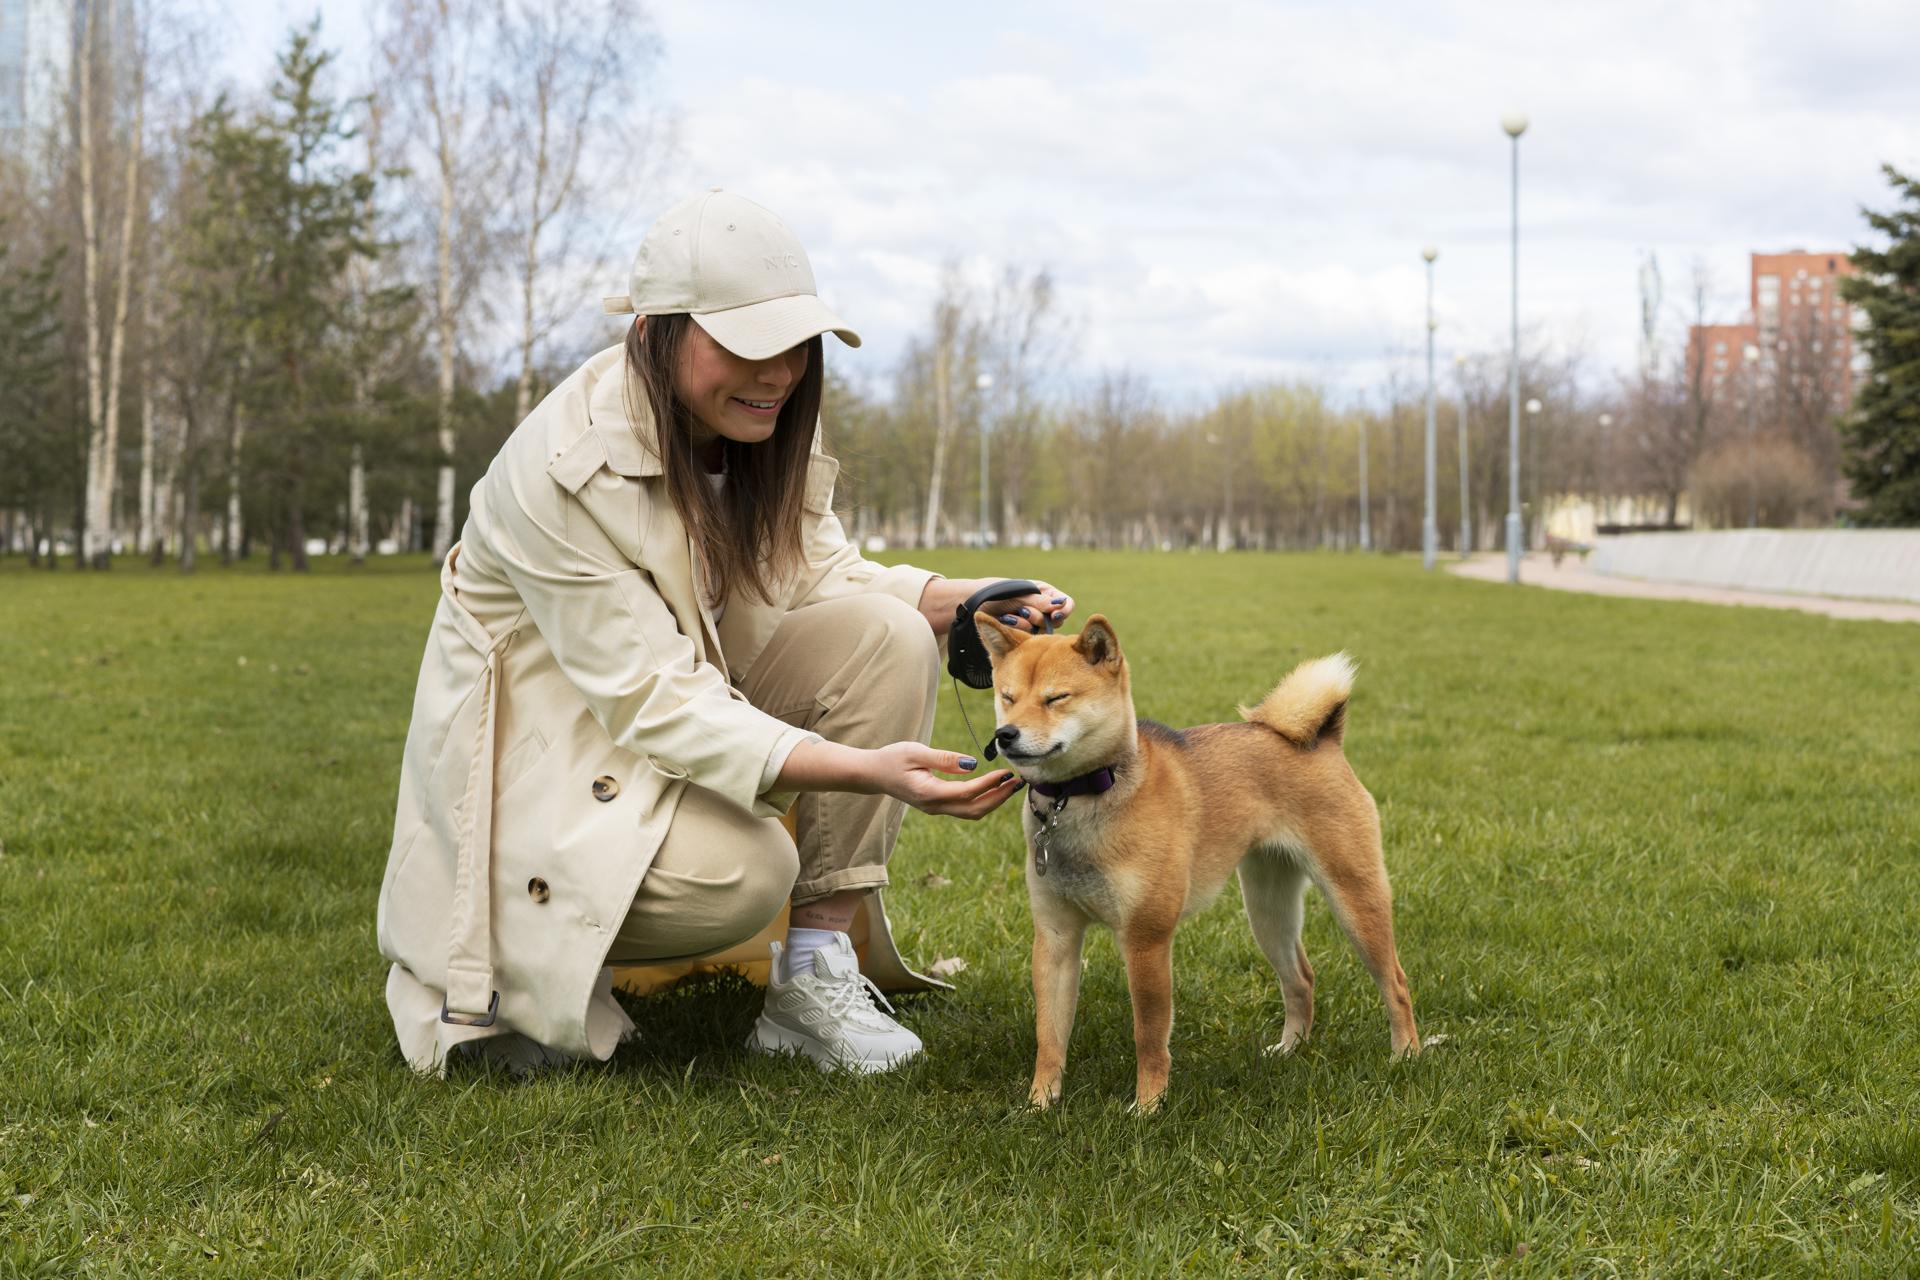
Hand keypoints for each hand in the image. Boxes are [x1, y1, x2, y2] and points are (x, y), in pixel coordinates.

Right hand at [864, 742, 1023, 819]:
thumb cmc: (892, 759)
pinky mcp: (937, 806)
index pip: (967, 792)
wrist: (872, 774)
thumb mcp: (915, 752)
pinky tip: (993, 788)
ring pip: (971, 812)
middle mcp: (934, 806)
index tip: (1005, 772)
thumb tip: (972, 764)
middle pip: (974, 809)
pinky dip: (983, 801)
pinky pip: (965, 809)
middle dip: (999, 797)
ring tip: (1010, 786)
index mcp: (929, 793)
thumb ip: (944, 759)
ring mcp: (935, 809)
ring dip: (994, 801)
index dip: (989, 784)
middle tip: (1017, 782)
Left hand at [986, 579, 1073, 633]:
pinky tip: (1006, 622)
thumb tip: (1061, 605)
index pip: (1066, 603)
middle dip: (1039, 617)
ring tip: (1010, 615)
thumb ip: (1040, 602)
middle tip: (1023, 611)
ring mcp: (1034, 622)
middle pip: (1057, 620)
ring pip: (1043, 630)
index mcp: (1045, 593)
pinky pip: (1030, 637)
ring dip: (1026, 623)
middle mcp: (1042, 608)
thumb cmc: (997, 592)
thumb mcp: (1020, 595)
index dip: (1064, 609)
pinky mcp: (1024, 634)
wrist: (974, 603)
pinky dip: (1018, 629)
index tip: (1055, 614)